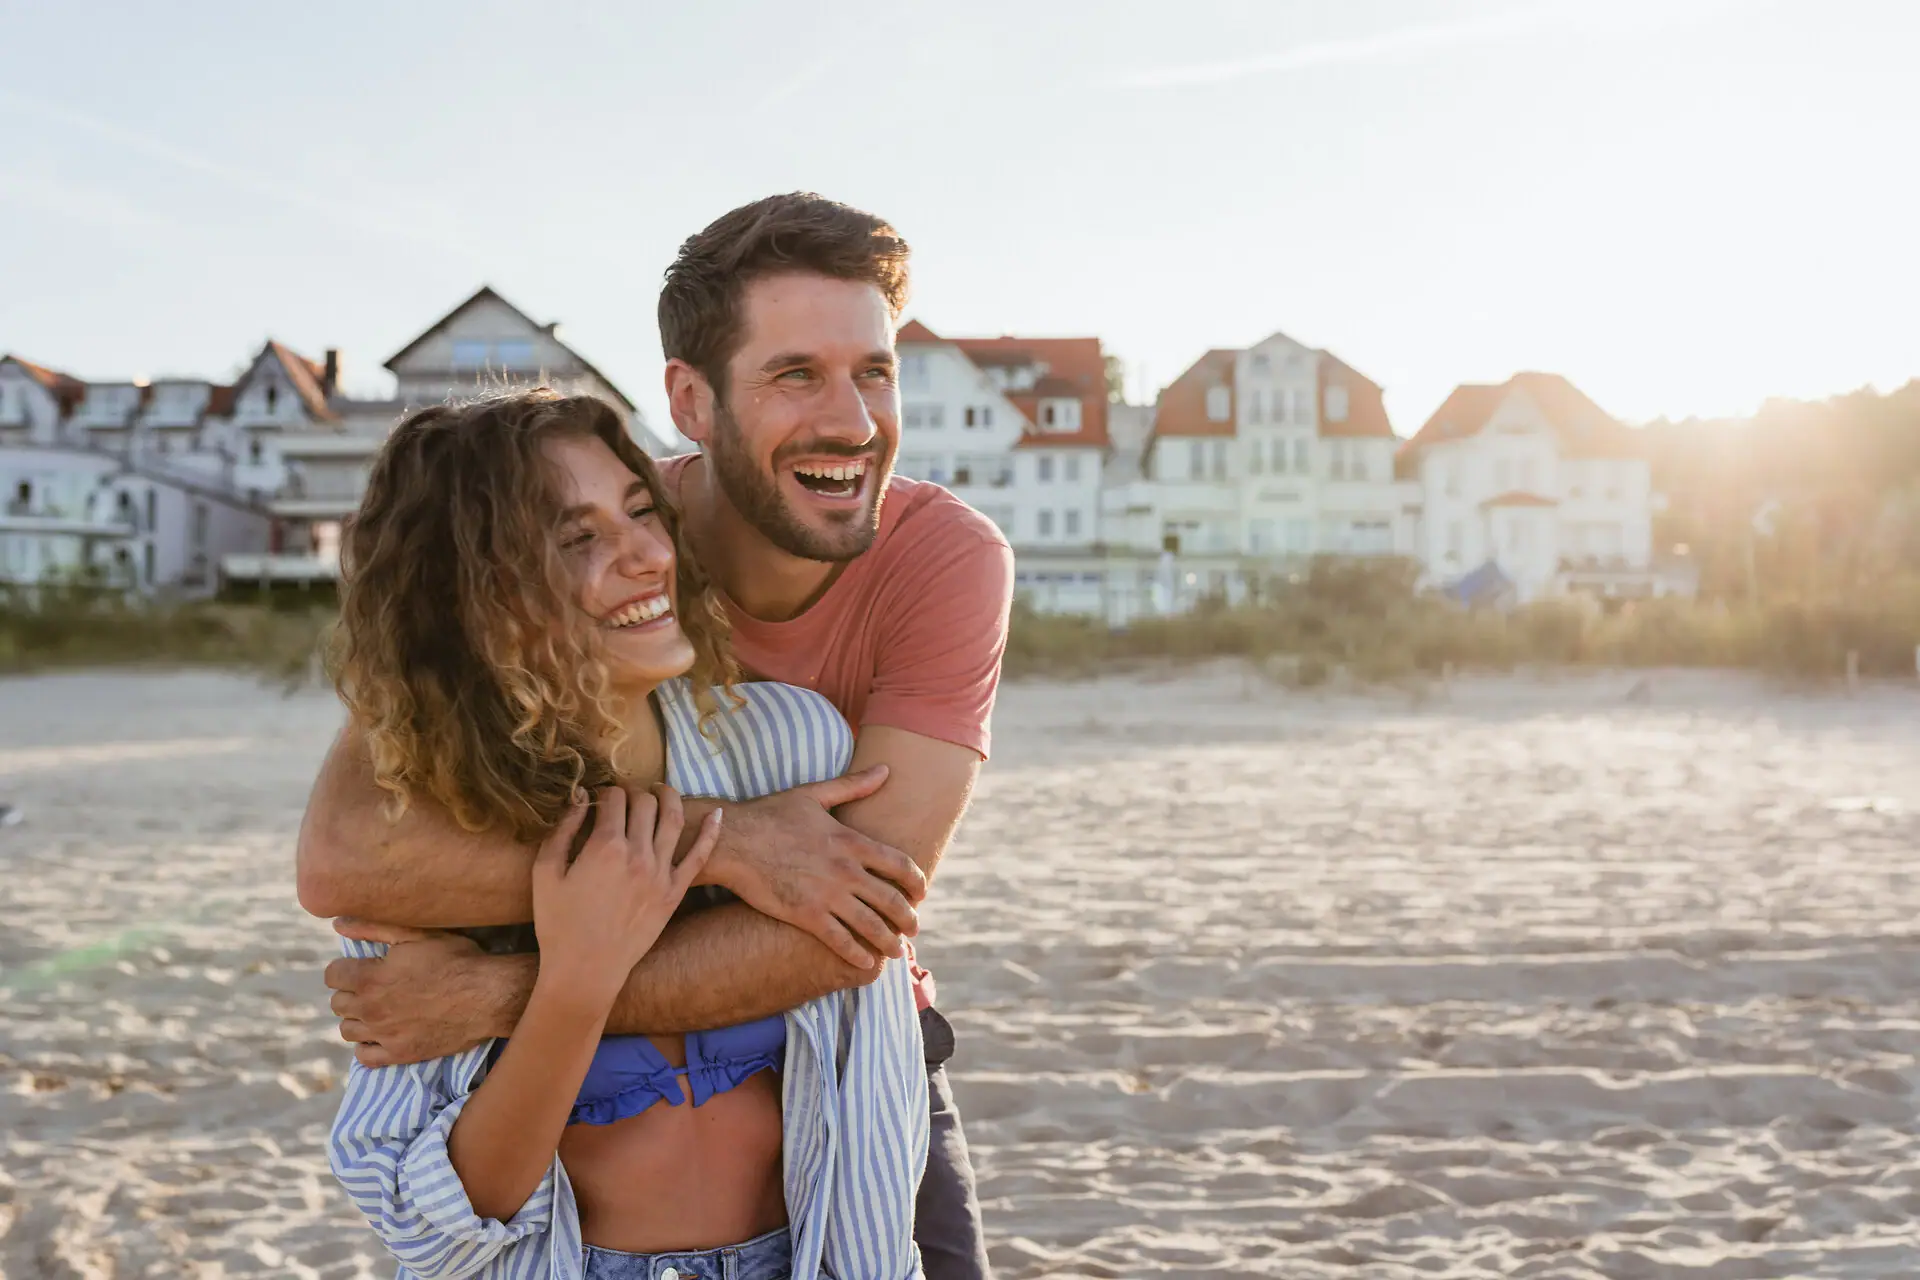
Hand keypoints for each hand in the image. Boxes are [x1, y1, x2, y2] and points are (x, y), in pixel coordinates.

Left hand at [326, 919, 516, 1066]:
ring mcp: (384, 1035)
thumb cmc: (455, 960)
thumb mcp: (416, 934)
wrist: (487, 996)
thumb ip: (373, 928)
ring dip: (357, 1018)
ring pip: (347, 1030)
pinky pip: (365, 1057)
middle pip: (338, 1003)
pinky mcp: (401, 1054)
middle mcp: (370, 1009)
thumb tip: (337, 923)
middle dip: (351, 992)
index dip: (346, 968)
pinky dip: (367, 1045)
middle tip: (374, 985)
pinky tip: (382, 1033)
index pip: (332, 975)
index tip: (363, 966)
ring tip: (378, 1008)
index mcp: (369, 978)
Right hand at [533, 785, 719, 1008]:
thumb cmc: (558, 924)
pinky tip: (716, 814)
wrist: (585, 971)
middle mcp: (638, 855)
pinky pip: (700, 857)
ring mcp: (661, 874)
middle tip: (624, 796)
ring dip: (668, 797)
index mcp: (605, 847)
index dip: (604, 792)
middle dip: (633, 792)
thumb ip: (562, 829)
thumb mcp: (545, 872)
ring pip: (673, 819)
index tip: (598, 798)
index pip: (613, 799)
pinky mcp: (675, 893)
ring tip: (660, 790)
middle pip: (644, 803)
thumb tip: (579, 797)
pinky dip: (710, 832)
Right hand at [708, 765, 926, 969]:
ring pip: (871, 925)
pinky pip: (840, 940)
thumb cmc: (770, 814)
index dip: (917, 881)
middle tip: (914, 928)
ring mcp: (827, 894)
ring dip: (889, 941)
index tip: (921, 892)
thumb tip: (886, 769)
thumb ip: (853, 785)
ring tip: (897, 951)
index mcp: (851, 841)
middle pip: (892, 900)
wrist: (734, 841)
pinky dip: (857, 955)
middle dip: (908, 918)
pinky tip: (866, 964)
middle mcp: (845, 870)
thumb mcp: (814, 794)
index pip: (899, 865)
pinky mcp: (806, 915)